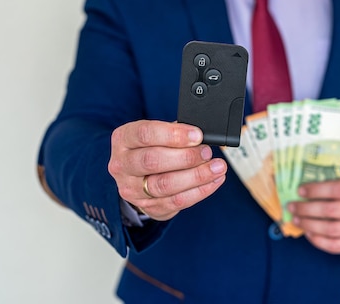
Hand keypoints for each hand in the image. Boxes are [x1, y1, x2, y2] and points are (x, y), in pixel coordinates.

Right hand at [108, 120, 226, 220]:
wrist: (139, 176)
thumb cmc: (152, 148)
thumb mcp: (157, 133)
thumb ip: (175, 132)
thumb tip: (200, 137)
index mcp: (123, 139)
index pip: (145, 134)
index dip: (173, 134)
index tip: (197, 135)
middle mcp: (122, 165)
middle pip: (153, 161)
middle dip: (186, 157)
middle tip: (207, 153)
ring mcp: (132, 189)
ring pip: (165, 185)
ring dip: (196, 176)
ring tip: (217, 168)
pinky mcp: (148, 207)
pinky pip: (176, 201)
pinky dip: (200, 191)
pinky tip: (214, 181)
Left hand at [288, 176, 339, 254]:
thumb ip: (334, 183)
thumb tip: (304, 189)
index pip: (336, 189)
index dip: (316, 190)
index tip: (300, 191)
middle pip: (330, 211)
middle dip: (306, 209)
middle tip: (291, 206)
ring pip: (330, 230)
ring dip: (308, 225)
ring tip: (296, 219)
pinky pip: (334, 245)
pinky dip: (318, 240)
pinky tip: (308, 233)